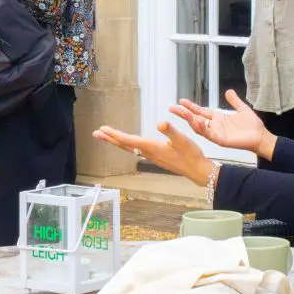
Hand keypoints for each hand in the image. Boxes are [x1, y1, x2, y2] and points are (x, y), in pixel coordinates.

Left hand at [92, 122, 214, 185]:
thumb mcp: (183, 140)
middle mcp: (148, 153)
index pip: (129, 140)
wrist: (198, 171)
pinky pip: (135, 149)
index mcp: (152, 147)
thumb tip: (160, 123)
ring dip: (116, 141)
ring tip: (105, 136)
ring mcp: (151, 156)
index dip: (115, 134)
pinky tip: (126, 143)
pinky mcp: (155, 157)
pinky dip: (126, 144)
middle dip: (110, 139)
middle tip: (96, 133)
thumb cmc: (192, 155)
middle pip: (124, 145)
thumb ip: (171, 131)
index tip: (103, 129)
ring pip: (129, 148)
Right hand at [171, 90, 274, 157]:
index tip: (180, 101)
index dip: (191, 107)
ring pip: (199, 127)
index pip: (201, 111)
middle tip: (172, 107)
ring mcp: (216, 133)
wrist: (261, 136)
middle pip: (195, 119)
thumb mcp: (242, 109)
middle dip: (184, 113)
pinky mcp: (220, 139)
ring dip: (190, 120)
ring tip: (182, 113)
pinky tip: (196, 122)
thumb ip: (234, 101)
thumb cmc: (252, 126)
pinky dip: (202, 128)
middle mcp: (214, 126)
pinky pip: (208, 134)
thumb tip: (228, 91)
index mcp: (218, 118)